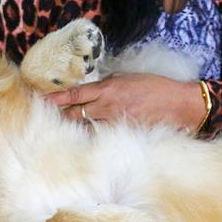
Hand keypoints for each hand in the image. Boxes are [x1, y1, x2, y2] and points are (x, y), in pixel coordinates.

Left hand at [45, 74, 204, 132]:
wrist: (180, 104)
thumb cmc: (157, 88)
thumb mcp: (129, 78)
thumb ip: (108, 85)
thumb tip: (92, 91)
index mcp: (108, 88)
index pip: (75, 94)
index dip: (56, 99)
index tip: (42, 101)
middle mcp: (107, 106)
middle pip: (75, 114)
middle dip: (61, 118)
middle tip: (47, 120)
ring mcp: (115, 122)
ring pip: (86, 128)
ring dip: (75, 130)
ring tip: (61, 133)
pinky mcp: (124, 133)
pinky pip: (102, 137)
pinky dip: (93, 138)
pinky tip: (84, 143)